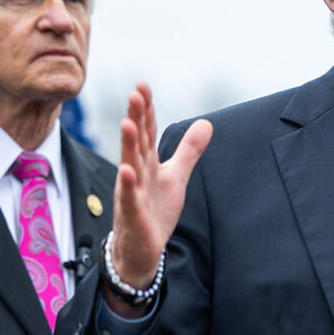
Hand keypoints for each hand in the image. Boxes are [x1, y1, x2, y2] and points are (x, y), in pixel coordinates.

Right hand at [105, 83, 211, 314]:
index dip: (146, 109)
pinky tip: (127, 171)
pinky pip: (130, 198)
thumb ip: (189, 150)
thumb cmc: (155, 209)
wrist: (141, 249)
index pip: (146, 131)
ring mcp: (132, 193)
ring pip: (129, 165)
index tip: (142, 85)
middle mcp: (136, 173)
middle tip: (135, 93)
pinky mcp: (133, 215)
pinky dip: (128, 185)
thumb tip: (206, 123)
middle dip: (135, 117)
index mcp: (147, 162)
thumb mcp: (176, 175)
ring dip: (128, 145)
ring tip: (128, 122)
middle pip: (136, 141)